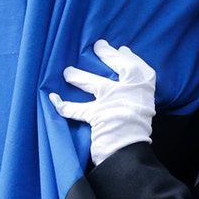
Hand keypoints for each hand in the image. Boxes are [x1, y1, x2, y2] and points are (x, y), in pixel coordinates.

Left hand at [49, 39, 155, 164]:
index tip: (123, 50)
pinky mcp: (95, 114)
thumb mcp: (143, 111)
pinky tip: (53, 98)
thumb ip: (135, 98)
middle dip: (109, 55)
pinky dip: (62, 104)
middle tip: (98, 46)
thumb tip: (123, 84)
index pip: (140, 68)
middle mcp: (130, 92)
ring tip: (67, 72)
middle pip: (120, 68)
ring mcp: (112, 101)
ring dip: (78, 76)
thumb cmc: (137, 134)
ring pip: (92, 83)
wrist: (130, 152)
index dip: (130, 58)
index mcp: (145, 92)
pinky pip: (74, 108)